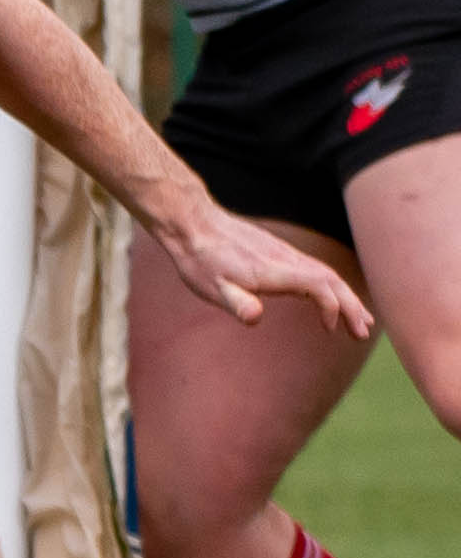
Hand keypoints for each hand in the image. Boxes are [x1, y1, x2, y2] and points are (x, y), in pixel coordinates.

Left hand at [158, 204, 373, 338]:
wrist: (194, 224)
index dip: (331, 307)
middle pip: (331, 280)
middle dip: (351, 306)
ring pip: (326, 275)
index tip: (331, 330)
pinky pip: (314, 270)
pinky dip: (331, 287)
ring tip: (360, 321)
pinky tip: (330, 300)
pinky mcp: (279, 254)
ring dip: (345, 298)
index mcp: (274, 271)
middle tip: (363, 333)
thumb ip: (236, 302)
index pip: (318, 285)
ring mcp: (285, 255)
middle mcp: (286, 260)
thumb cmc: (201, 260)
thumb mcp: (212, 288)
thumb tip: (255, 318)